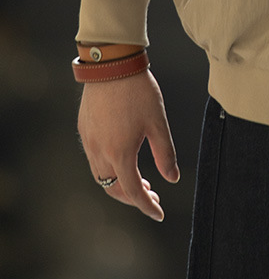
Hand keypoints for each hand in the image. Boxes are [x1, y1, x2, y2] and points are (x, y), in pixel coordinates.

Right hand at [78, 70, 179, 220]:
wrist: (111, 64)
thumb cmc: (138, 92)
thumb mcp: (158, 124)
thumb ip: (166, 154)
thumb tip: (172, 179)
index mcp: (120, 153)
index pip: (133, 191)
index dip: (147, 206)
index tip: (159, 213)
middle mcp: (99, 151)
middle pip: (113, 188)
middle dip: (133, 197)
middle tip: (153, 196)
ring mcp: (89, 141)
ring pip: (101, 176)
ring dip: (120, 183)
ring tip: (141, 180)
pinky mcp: (84, 129)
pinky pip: (94, 159)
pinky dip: (109, 168)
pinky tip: (124, 159)